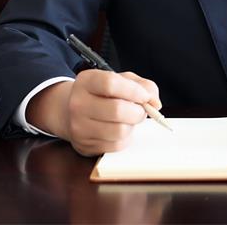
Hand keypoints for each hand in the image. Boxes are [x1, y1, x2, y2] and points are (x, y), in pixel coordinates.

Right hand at [27, 70, 160, 155]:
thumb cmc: (102, 94)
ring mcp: (79, 126)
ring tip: (128, 120)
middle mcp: (78, 103)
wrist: (71, 112)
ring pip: (119, 131)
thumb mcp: (120, 80)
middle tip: (140, 110)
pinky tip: (119, 129)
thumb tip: (155, 103)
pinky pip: (116, 146)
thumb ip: (141, 86)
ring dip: (132, 126)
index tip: (145, 96)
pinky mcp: (85, 145)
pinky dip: (125, 138)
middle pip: (117, 110)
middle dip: (138, 111)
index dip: (134, 91)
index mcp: (86, 81)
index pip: (111, 84)